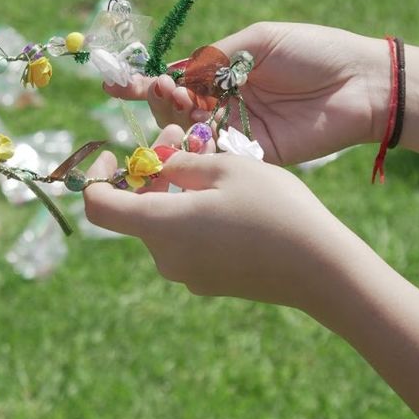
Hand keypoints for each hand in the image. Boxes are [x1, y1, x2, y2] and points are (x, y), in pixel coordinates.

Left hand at [82, 131, 360, 309]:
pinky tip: (231, 198)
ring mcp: (188, 274)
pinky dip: (194, 215)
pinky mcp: (211, 282)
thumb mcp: (224, 167)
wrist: (322, 270)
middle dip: (152, 170)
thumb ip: (180, 162)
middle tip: (183, 137)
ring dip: (175, 190)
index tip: (113, 152)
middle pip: (137, 209)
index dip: (95, 176)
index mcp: (159, 226)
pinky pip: (188, 241)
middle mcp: (165, 257)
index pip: (98, 206)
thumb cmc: (274, 209)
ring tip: (212, 161)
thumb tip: (158, 164)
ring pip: (165, 222)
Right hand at [104, 23, 387, 165]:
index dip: (144, 85)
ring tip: (176, 100)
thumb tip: (174, 71)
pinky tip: (191, 134)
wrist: (361, 83)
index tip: (113, 85)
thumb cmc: (314, 51)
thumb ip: (215, 58)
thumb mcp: (258, 41)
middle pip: (177, 112)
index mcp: (227, 75)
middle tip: (158, 90)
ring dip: (175, 120)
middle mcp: (228, 106)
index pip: (177, 82)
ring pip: (191, 136)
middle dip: (159, 101)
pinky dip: (198, 148)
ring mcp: (240, 133)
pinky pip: (218, 157)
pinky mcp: (256, 157)